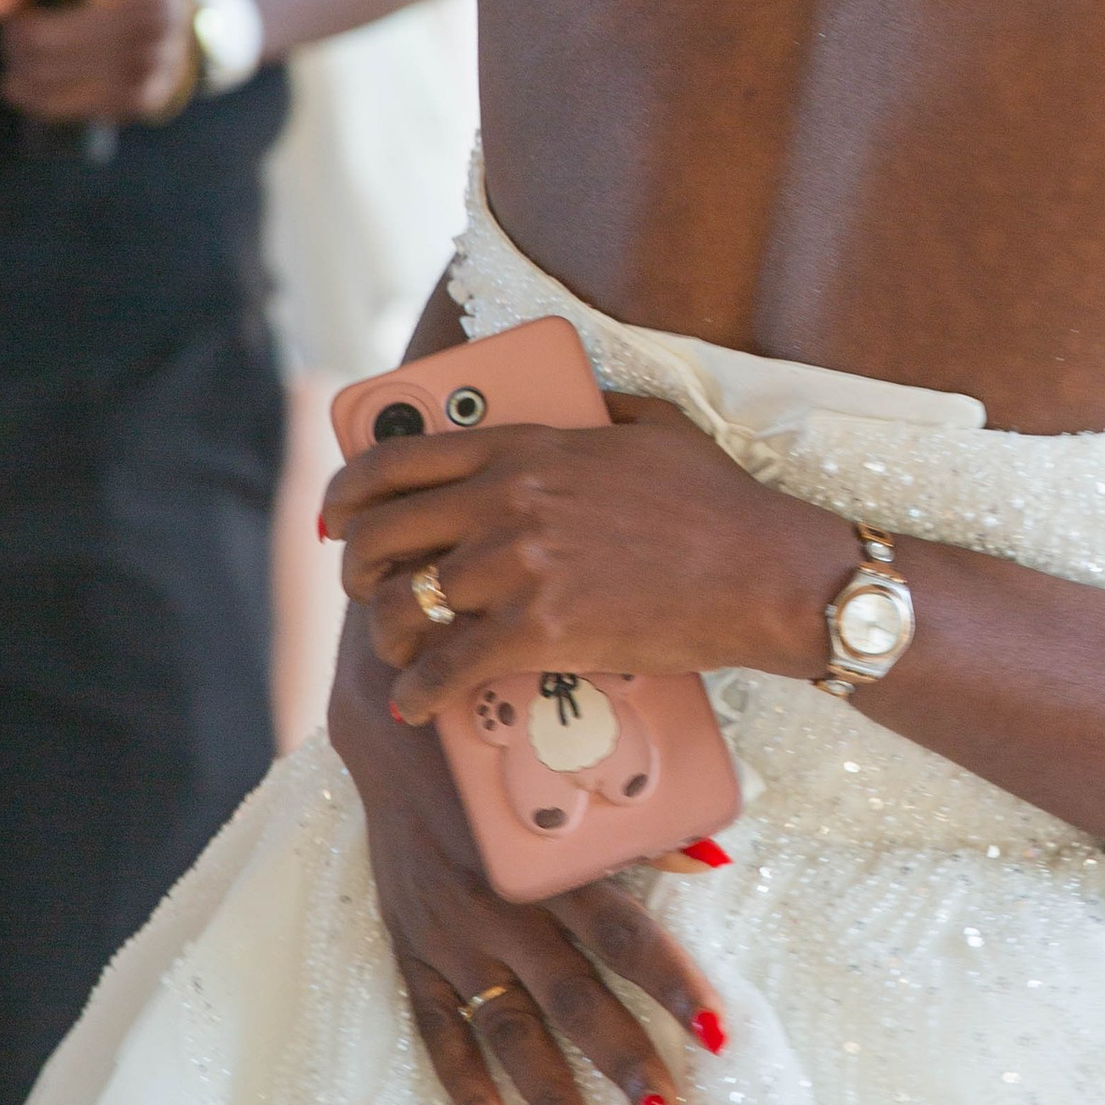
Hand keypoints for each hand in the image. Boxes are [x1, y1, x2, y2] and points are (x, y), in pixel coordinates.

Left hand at [0, 0, 199, 122]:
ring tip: (20, 54)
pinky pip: (56, 103)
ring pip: (41, 72)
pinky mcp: (140, 99)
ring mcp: (151, 61)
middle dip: (11, 34)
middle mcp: (156, 13)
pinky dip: (25, 93)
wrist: (192, 29)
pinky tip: (22, 83)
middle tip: (14, 29)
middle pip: (40, 34)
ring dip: (15, 64)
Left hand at [325, 396, 837, 712]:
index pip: (395, 462)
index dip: (347, 494)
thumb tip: (580, 398)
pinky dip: (420, 695)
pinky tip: (418, 705)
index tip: (341, 518)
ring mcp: (518, 566)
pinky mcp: (539, 632)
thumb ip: (597, 408)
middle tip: (368, 591)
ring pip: (401, 606)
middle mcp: (505, 500)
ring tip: (402, 654)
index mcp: (522, 447)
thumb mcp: (651, 424)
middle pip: (378, 534)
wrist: (763, 572)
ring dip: (388, 638)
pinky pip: (446, 669)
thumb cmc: (718, 502)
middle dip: (356, 570)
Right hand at [328, 604, 724, 1104]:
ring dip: (544, 1092)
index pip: (622, 935)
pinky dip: (458, 1079)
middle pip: (571, 998)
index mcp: (543, 861)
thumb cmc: (499, 743)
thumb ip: (632, 827)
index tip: (716, 1033)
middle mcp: (494, 906)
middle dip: (620, 1060)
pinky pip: (432, 1026)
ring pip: (503, 1028)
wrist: (392, 721)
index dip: (671, 983)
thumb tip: (711, 859)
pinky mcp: (407, 947)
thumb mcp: (563, 769)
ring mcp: (445, 935)